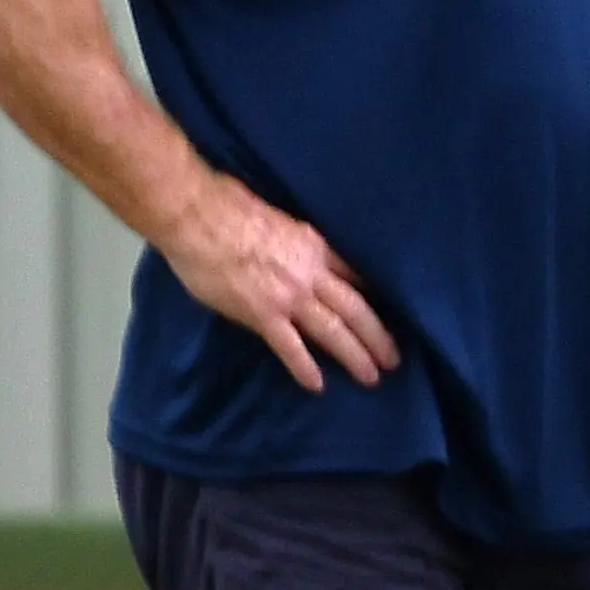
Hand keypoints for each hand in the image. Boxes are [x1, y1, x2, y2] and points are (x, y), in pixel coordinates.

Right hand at [161, 173, 400, 391]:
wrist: (195, 214)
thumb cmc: (227, 204)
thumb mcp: (277, 215)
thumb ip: (291, 237)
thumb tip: (290, 244)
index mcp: (314, 245)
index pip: (356, 275)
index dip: (374, 298)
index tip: (388, 315)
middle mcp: (310, 273)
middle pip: (356, 309)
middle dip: (378, 336)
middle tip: (393, 360)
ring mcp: (289, 295)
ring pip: (333, 331)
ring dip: (355, 356)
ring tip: (371, 378)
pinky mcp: (263, 314)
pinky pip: (290, 347)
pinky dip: (305, 368)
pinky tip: (317, 386)